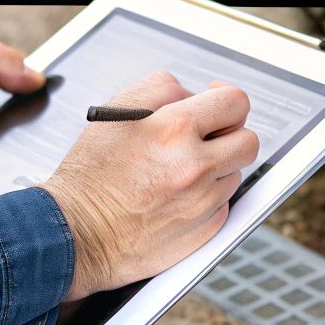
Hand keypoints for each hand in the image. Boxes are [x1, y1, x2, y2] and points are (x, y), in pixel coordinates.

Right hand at [42, 72, 258, 300]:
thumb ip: (162, 90)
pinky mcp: (203, 232)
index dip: (226, 100)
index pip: (234, 101)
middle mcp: (195, 167)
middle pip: (248, 141)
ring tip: (180, 171)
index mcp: (174, 129)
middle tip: (208, 138)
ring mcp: (202, 203)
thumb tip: (193, 95)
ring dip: (216, 168)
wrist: (76, 234)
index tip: (216, 106)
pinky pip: (223, 206)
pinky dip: (206, 198)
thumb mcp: (115, 111)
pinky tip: (177, 197)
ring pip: (235, 174)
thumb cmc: (89, 175)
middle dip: (230, 135)